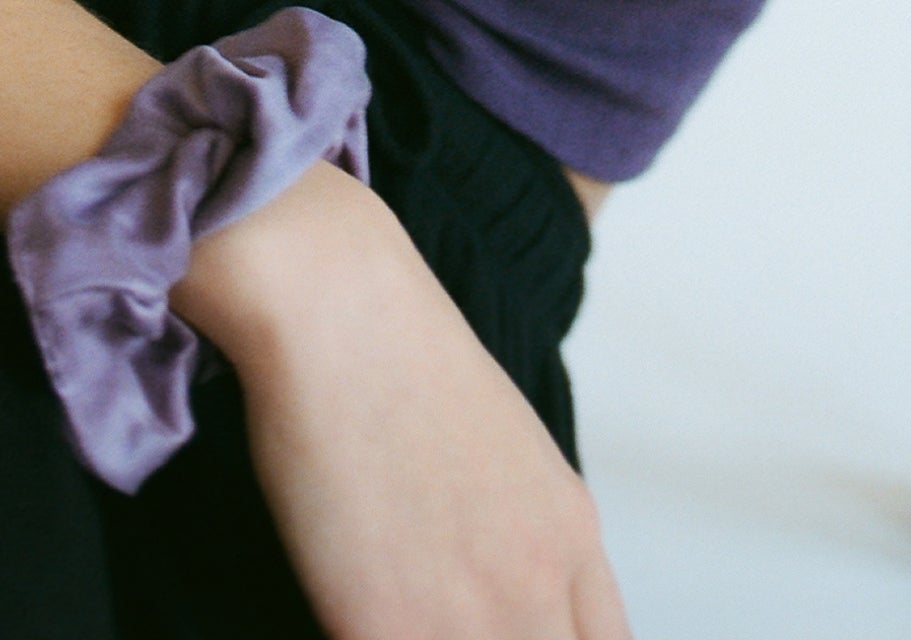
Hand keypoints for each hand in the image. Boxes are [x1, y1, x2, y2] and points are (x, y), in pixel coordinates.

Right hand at [178, 161, 632, 638]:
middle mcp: (538, 582)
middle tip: (444, 620)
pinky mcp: (386, 631)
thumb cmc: (403, 355)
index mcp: (572, 533)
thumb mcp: (507, 445)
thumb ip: (527, 528)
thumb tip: (508, 578)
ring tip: (398, 617)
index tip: (518, 631)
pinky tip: (350, 620)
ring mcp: (469, 617)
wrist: (339, 303)